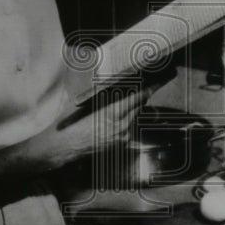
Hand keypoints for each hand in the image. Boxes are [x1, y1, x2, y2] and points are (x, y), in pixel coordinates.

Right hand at [0, 86, 153, 180]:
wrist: (59, 148)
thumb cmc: (68, 123)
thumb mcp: (84, 102)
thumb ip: (101, 93)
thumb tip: (115, 81)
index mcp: (112, 113)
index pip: (139, 97)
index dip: (153, 86)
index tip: (165, 76)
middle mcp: (120, 126)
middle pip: (140, 105)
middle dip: (146, 92)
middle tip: (157, 78)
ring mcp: (121, 137)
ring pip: (135, 115)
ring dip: (134, 105)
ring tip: (130, 95)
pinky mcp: (118, 144)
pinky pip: (128, 126)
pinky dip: (127, 117)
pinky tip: (120, 112)